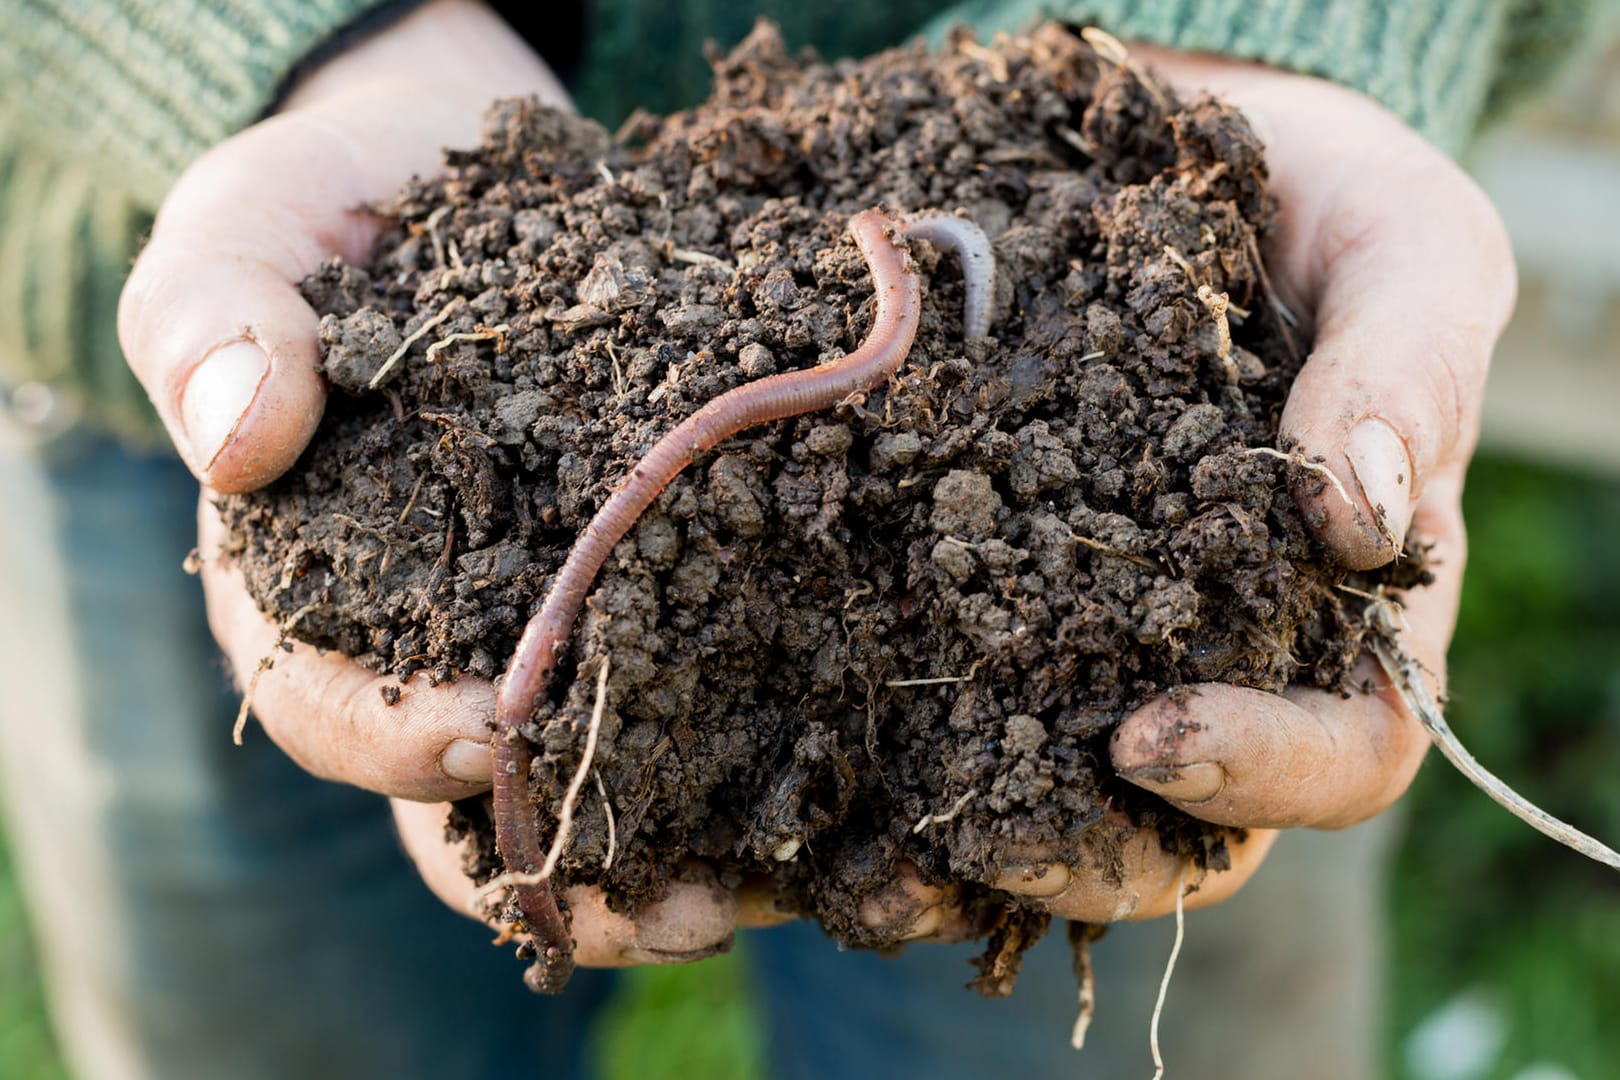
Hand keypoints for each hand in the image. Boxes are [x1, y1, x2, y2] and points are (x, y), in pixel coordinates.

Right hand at [124, 0, 743, 965]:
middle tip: (692, 902)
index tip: (486, 731)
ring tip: (802, 869)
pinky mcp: (669, 562)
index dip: (402, 741)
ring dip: (708, 832)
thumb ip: (217, 323)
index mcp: (318, 598)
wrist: (462, 164)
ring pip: (619, 764)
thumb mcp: (245, 237)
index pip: (340, 712)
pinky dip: (782, 712)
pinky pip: (719, 660)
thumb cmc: (332, 209)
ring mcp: (562, 610)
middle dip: (589, 859)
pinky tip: (860, 745)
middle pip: (494, 801)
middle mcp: (445, 638)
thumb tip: (239, 441)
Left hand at [908, 47, 1512, 929]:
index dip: (1258, 773)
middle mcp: (1217, 654)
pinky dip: (865, 775)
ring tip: (855, 869)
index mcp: (1346, 611)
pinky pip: (930, 713)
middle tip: (977, 841)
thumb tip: (1357, 518)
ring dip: (949, 861)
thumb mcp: (1400, 252)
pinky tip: (780, 788)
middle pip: (1175, 830)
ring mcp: (1086, 640)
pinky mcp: (971, 602)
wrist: (1161, 164)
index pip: (1343, 751)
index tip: (1145, 735)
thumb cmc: (1317, 208)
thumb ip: (1404, 371)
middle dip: (1079, 856)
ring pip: (1039, 805)